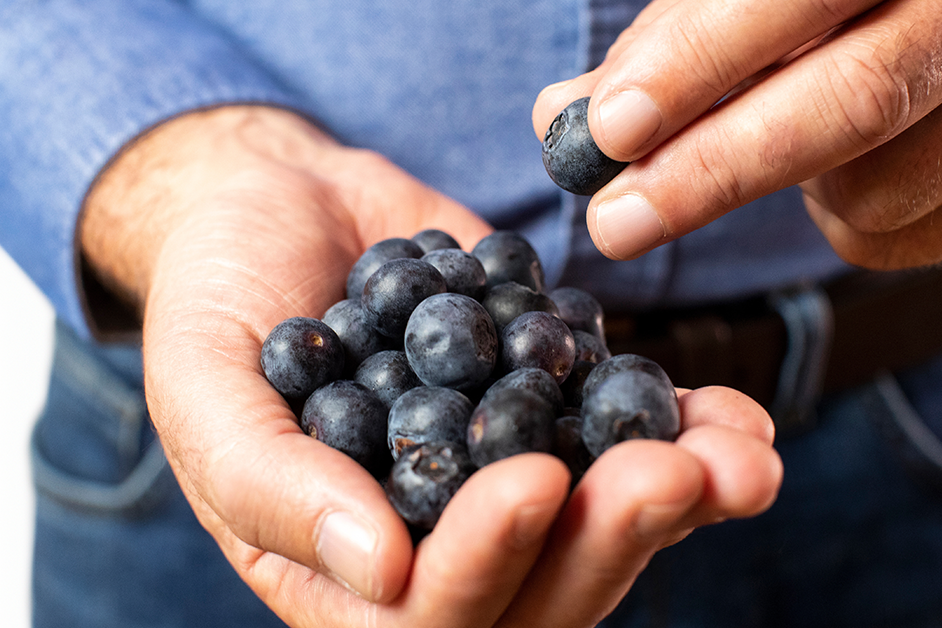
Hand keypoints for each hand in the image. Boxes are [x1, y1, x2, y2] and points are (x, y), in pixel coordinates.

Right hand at [80, 105, 781, 626]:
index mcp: (347, 571)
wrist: (280, 202)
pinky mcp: (554, 410)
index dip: (485, 564)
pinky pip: (627, 442)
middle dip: (610, 537)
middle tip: (672, 474)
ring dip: (677, 498)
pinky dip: (687, 433)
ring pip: (602, 528)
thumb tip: (379, 569)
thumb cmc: (217, 297)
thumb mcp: (205, 387)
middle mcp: (438, 543)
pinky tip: (732, 415)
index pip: (427, 616)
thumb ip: (267, 484)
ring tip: (736, 454)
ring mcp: (506, 477)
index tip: (534, 478)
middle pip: (541, 589)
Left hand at [534, 0, 941, 268]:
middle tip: (615, 221)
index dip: (701, 61)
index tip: (610, 128)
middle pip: (854, 101)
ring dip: (787, 191)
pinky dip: (837, 223)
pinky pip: (898, 238)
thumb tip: (562, 120)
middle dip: (715, 171)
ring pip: (874, 189)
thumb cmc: (832, 1)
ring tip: (774, 143)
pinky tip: (842, 171)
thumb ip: (664, 48)